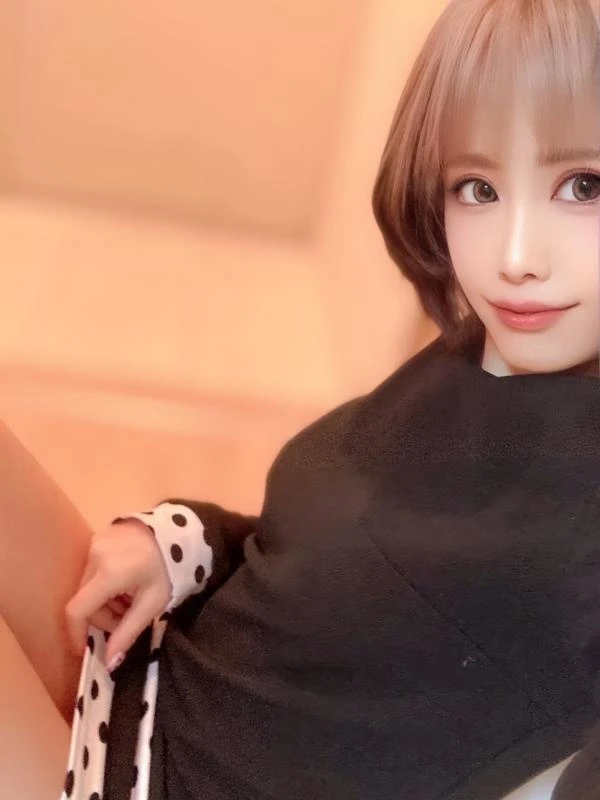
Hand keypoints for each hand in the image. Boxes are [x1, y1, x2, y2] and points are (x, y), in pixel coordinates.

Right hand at [65, 518, 170, 669]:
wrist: (180, 532)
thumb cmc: (170, 569)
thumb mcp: (152, 603)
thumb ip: (128, 633)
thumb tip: (109, 663)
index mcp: (109, 573)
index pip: (77, 610)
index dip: (76, 634)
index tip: (84, 650)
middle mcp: (95, 555)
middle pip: (85, 600)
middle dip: (103, 616)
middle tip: (128, 617)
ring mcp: (95, 543)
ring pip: (88, 586)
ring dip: (105, 600)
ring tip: (131, 596)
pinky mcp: (99, 536)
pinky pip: (93, 569)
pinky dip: (105, 583)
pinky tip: (126, 581)